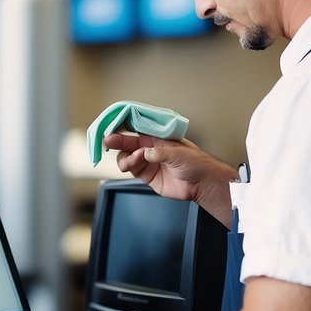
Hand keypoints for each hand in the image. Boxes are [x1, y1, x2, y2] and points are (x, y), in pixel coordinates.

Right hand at [103, 133, 235, 225]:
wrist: (202, 184)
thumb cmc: (196, 163)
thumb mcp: (179, 153)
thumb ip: (160, 153)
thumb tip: (145, 153)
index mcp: (159, 137)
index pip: (138, 129)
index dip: (124, 127)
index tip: (113, 126)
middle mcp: (151, 148)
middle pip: (128, 142)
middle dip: (117, 141)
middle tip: (108, 141)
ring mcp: (148, 162)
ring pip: (126, 157)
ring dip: (125, 157)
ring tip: (133, 159)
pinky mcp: (147, 176)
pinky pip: (131, 169)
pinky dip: (129, 166)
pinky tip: (135, 164)